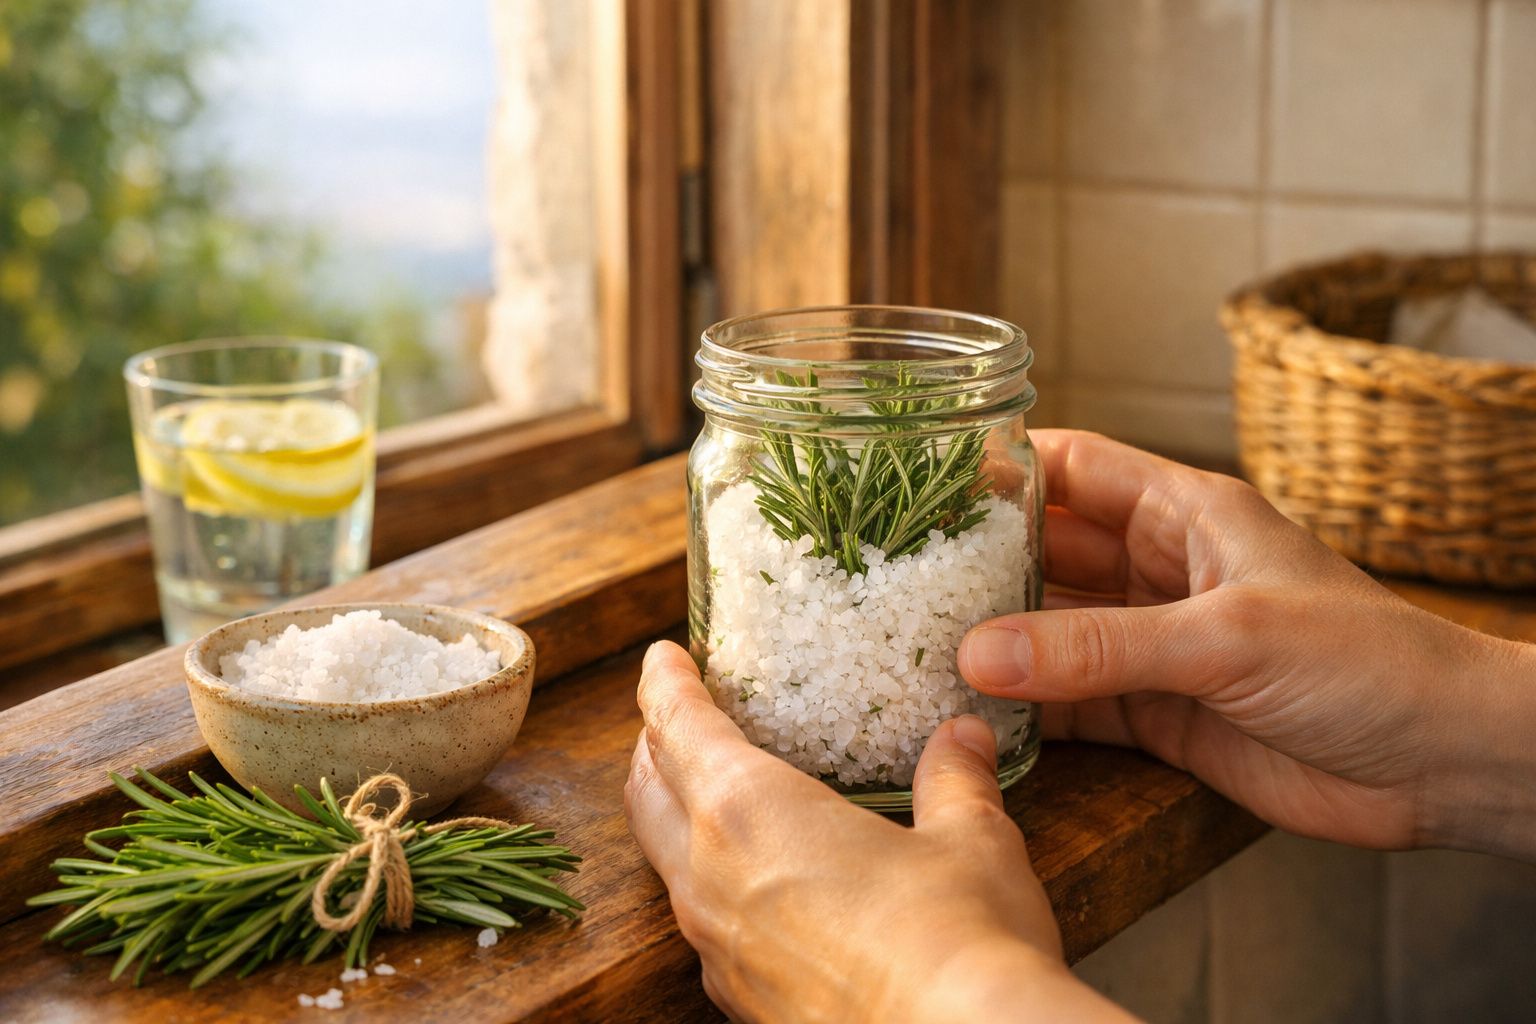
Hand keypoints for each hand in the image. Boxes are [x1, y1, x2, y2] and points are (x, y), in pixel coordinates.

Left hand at [625, 641, 1131, 1023]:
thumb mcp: (970, 839)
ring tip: (711, 800)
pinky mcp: (739, 1001)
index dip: (664, 682)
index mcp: (749, 811)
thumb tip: (962, 736)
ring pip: (666, 863)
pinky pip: (703, 928)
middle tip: (675, 720)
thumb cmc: (957, 939)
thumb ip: (955, 780)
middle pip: (647, 792)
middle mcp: (711, 877)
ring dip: (675, 819)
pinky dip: (711, 887)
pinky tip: (759, 892)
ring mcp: (717, 948)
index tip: (663, 657)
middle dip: (654, 747)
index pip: (677, 725)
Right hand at [959, 430, 1535, 859]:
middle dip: (975, 562)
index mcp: (1184, 512)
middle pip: (1045, 552)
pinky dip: (1025, 709)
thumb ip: (1099, 647)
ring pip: (1049, 631)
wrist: (1441, 763)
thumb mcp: (1224, 636)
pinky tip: (969, 712)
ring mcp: (1155, 644)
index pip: (1073, 467)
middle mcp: (1159, 571)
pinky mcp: (1158, 714)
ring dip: (991, 640)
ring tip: (909, 646)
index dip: (999, 467)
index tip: (919, 479)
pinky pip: (1072, 703)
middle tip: (892, 576)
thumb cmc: (1366, 661)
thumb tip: (978, 654)